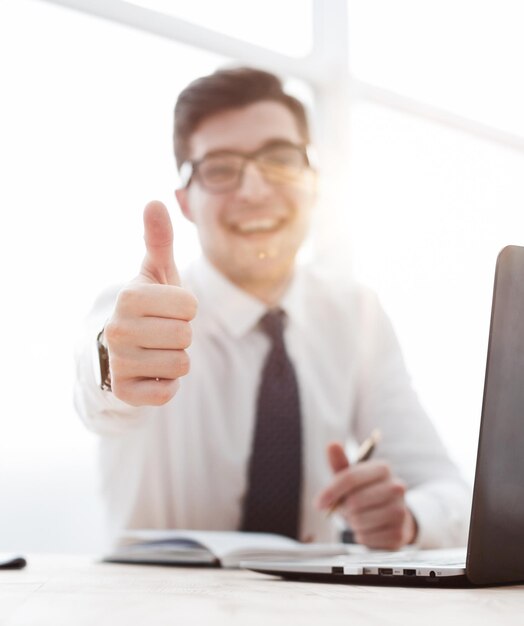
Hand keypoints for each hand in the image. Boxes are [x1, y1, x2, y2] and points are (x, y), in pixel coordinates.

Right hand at [103, 200, 197, 405]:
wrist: (116, 350)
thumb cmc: (146, 307)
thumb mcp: (154, 273)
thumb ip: (159, 240)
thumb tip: (156, 201)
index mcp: (129, 297)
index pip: (190, 306)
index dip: (186, 309)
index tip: (166, 310)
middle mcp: (118, 329)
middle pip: (186, 336)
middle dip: (180, 335)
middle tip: (160, 333)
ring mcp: (118, 363)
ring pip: (180, 364)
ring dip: (175, 360)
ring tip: (154, 352)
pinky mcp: (124, 392)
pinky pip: (167, 392)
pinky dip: (166, 384)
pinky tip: (150, 373)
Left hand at [315, 442, 417, 549]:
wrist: (391, 516)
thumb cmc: (365, 493)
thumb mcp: (351, 477)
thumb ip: (340, 463)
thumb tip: (332, 444)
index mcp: (382, 469)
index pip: (350, 478)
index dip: (331, 491)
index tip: (318, 503)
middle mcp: (396, 487)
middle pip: (354, 501)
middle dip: (344, 508)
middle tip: (347, 508)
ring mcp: (400, 511)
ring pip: (359, 521)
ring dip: (352, 523)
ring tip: (360, 517)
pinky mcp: (399, 534)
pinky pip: (367, 538)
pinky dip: (361, 536)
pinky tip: (369, 528)